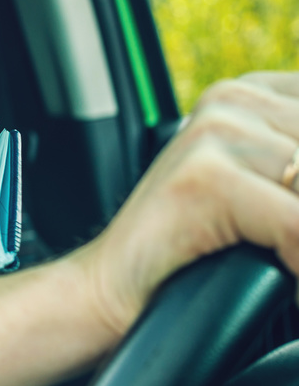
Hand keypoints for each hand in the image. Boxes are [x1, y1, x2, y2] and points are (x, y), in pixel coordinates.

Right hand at [76, 72, 298, 336]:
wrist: (107, 292)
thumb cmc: (192, 256)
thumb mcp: (267, 199)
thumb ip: (293, 169)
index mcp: (254, 93)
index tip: (293, 214)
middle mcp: (236, 99)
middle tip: (290, 242)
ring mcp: (216, 132)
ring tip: (284, 264)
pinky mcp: (204, 177)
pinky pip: (296, 228)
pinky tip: (285, 286)